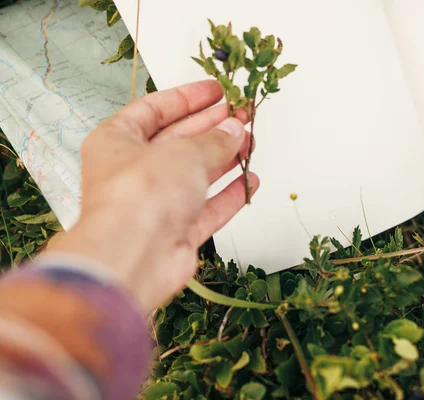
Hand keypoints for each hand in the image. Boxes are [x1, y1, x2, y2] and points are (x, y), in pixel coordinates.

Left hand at [46, 80, 258, 312]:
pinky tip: (249, 181)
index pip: (154, 110)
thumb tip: (233, 130)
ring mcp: (155, 203)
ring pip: (195, 175)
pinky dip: (229, 195)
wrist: (135, 256)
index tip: (216, 91)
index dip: (187, 98)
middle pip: (178, 141)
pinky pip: (207, 208)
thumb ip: (214, 140)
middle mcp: (133, 171)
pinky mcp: (176, 231)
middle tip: (240, 115)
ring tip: (250, 142)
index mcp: (117, 141)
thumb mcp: (183, 152)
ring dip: (224, 158)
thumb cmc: (141, 196)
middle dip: (212, 127)